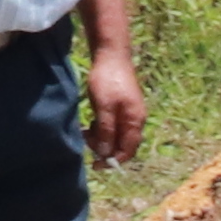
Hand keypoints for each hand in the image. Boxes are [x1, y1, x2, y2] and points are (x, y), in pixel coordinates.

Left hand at [82, 43, 146, 167]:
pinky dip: (102, 128)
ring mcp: (129, 112)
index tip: (96, 165)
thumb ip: (106, 131)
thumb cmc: (107, 80)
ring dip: (102, 138)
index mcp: (134, 121)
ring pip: (116, 134)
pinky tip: (92, 122)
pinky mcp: (122, 106)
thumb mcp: (104, 107)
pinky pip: (113, 125)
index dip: (113, 161)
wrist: (111, 55)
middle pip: (122, 144)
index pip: (128, 150)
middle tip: (86, 141)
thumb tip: (106, 153)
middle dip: (105, 148)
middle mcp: (135, 119)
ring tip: (86, 131)